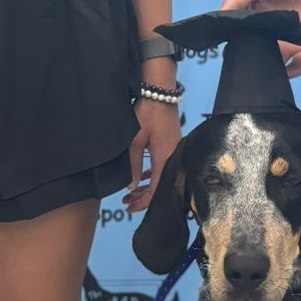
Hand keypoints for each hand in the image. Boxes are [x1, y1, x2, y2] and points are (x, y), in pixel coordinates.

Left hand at [125, 95, 180, 213]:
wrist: (160, 93)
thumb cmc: (146, 114)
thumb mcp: (135, 141)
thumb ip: (133, 165)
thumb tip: (132, 187)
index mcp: (165, 159)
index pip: (157, 190)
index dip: (143, 202)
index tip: (129, 208)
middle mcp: (173, 158)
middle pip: (161, 186)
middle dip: (143, 198)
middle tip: (126, 203)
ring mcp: (174, 151)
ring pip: (162, 177)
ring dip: (147, 187)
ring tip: (131, 193)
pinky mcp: (172, 145)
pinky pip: (163, 167)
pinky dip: (153, 175)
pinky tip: (142, 178)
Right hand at [220, 0, 300, 77]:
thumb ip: (235, 0)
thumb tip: (219, 19)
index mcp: (256, 23)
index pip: (243, 42)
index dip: (236, 49)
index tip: (229, 56)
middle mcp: (271, 36)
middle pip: (259, 57)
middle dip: (253, 63)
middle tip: (248, 65)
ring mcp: (290, 43)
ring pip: (278, 65)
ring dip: (273, 69)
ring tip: (268, 68)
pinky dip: (295, 68)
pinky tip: (290, 62)